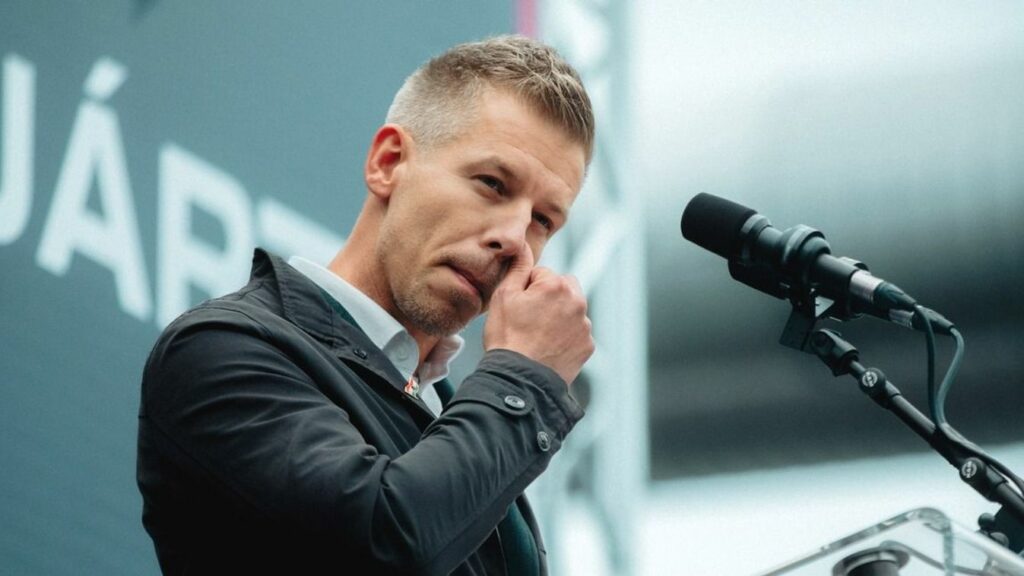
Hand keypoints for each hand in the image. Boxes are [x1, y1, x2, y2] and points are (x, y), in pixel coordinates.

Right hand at [483, 243, 593, 384]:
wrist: (519, 379)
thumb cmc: (508, 337)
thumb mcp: (504, 296)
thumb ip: (518, 267)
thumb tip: (524, 246)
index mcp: (557, 285)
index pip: (541, 274)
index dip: (526, 288)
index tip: (519, 306)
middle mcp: (578, 302)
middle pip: (563, 287)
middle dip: (550, 296)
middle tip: (530, 317)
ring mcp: (585, 326)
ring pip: (572, 310)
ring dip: (559, 316)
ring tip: (538, 336)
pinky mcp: (587, 346)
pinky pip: (577, 333)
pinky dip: (566, 337)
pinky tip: (548, 347)